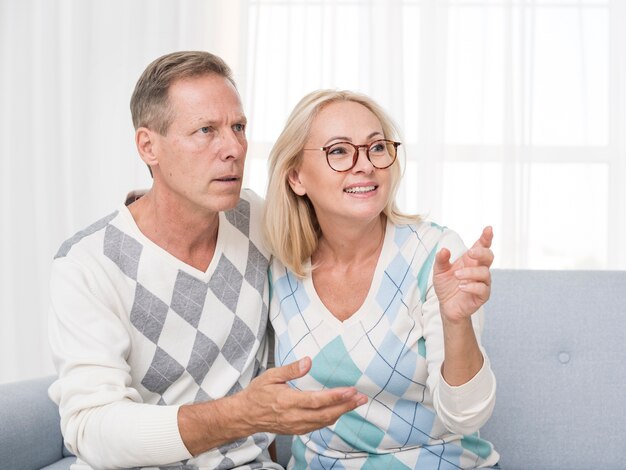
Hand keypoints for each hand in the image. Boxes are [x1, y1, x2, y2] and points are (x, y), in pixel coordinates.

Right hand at [240, 357, 367, 434]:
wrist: (245, 416)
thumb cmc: (257, 394)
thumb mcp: (271, 376)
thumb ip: (291, 369)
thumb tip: (308, 361)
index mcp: (287, 402)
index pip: (317, 401)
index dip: (336, 396)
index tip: (351, 390)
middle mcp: (294, 416)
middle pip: (326, 414)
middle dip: (346, 406)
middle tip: (362, 398)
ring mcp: (296, 426)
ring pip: (324, 421)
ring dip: (342, 412)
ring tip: (356, 403)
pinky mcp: (297, 430)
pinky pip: (318, 425)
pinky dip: (331, 418)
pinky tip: (340, 410)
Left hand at [433, 226, 493, 322]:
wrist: (447, 306)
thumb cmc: (446, 286)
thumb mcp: (439, 271)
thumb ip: (441, 260)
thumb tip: (444, 249)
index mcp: (470, 260)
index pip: (482, 246)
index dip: (486, 237)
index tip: (488, 229)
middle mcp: (479, 269)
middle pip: (489, 256)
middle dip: (482, 252)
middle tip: (470, 253)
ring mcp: (483, 282)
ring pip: (485, 273)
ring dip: (470, 273)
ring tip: (456, 276)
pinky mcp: (483, 295)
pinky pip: (482, 289)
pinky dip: (472, 286)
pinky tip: (461, 287)